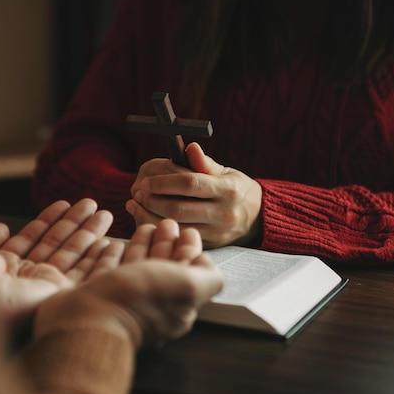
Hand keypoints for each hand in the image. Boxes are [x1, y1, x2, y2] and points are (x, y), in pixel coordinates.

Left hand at [0, 198, 113, 324]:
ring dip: (88, 233)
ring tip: (105, 213)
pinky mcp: (59, 294)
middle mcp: (25, 276)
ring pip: (71, 255)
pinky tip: (107, 241)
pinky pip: (82, 273)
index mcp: (3, 265)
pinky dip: (96, 257)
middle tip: (91, 203)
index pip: (32, 238)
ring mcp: (43, 286)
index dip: (48, 220)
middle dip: (75, 223)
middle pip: (56, 244)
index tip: (64, 204)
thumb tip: (2, 228)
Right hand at [32, 219, 223, 348]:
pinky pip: (106, 271)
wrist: (86, 318)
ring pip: (134, 267)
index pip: (186, 274)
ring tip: (145, 226)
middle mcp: (148, 306)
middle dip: (166, 244)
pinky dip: (112, 255)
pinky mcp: (92, 294)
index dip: (188, 251)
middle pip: (161, 268)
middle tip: (167, 223)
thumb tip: (208, 266)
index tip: (187, 231)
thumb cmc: (138, 300)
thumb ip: (207, 277)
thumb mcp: (187, 285)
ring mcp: (119, 301)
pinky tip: (112, 243)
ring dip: (142, 245)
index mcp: (175, 306)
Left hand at [126, 142, 261, 247]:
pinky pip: (179, 238)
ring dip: (150, 216)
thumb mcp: (226, 173)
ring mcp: (217, 233)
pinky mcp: (210, 246)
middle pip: (179, 208)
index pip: (189, 184)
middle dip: (153, 200)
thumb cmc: (236, 190)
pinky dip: (160, 228)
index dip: (164, 182)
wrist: (257, 218)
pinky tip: (146, 218)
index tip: (147, 181)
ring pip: (176, 227)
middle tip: (138, 193)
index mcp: (228, 189)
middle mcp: (224, 213)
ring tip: (136, 205)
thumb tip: (190, 148)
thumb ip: (204, 163)